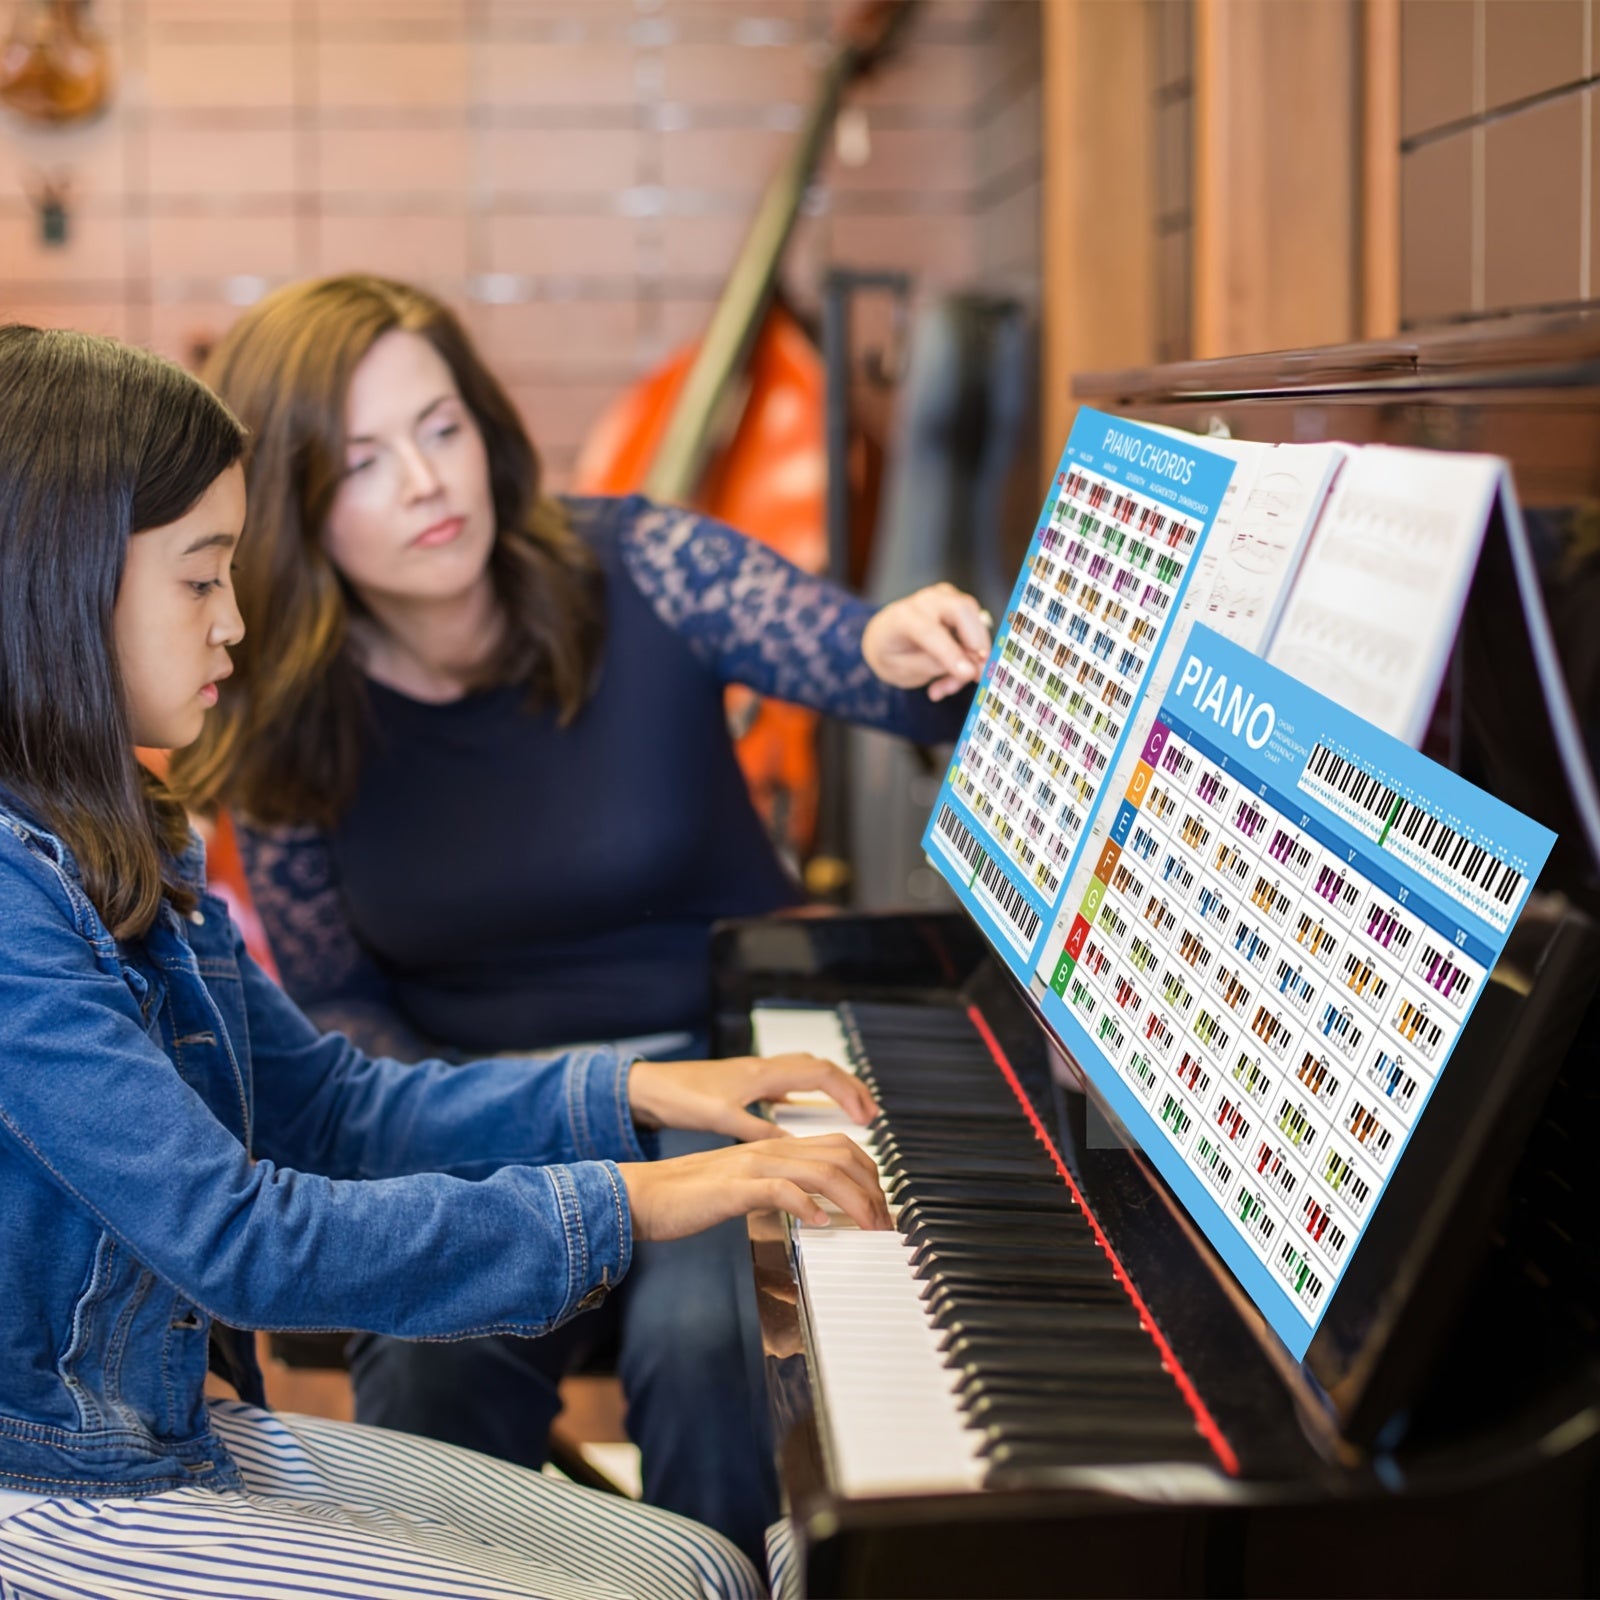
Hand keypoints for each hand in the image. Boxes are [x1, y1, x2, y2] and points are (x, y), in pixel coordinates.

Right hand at [619, 1133, 890, 1239]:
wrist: (643, 1194)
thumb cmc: (689, 1195)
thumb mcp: (744, 1185)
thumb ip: (778, 1188)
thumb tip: (813, 1209)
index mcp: (772, 1147)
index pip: (838, 1145)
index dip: (868, 1172)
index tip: (881, 1204)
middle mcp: (768, 1150)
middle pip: (839, 1154)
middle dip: (872, 1188)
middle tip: (885, 1222)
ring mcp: (751, 1166)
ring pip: (819, 1171)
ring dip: (852, 1201)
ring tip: (867, 1227)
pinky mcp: (733, 1188)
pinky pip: (779, 1191)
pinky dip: (806, 1207)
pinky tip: (819, 1226)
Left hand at [627, 1052, 878, 1141]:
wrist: (649, 1087)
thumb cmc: (680, 1099)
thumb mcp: (721, 1119)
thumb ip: (761, 1132)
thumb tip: (797, 1147)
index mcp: (762, 1074)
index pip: (820, 1074)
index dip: (848, 1093)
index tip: (867, 1116)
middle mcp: (763, 1067)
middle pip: (820, 1068)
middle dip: (850, 1088)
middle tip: (870, 1114)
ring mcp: (755, 1073)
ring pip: (805, 1070)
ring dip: (831, 1087)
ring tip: (849, 1111)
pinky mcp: (745, 1082)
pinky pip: (788, 1080)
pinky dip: (807, 1092)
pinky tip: (805, 1111)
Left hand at [861, 582, 991, 701]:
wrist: (885, 636)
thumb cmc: (891, 654)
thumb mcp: (900, 670)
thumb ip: (931, 667)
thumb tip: (968, 669)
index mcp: (901, 617)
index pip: (930, 632)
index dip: (951, 653)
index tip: (969, 675)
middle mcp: (925, 601)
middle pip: (961, 609)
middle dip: (978, 642)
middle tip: (980, 675)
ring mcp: (944, 597)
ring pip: (975, 618)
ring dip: (974, 655)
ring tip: (952, 685)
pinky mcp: (959, 603)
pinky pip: (976, 626)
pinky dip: (973, 652)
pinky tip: (955, 674)